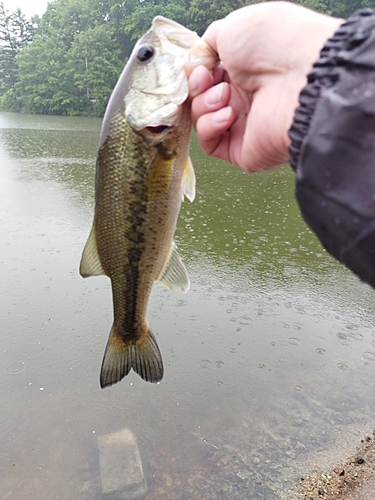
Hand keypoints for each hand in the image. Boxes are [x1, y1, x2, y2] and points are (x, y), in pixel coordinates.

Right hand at [189, 2, 342, 171]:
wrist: (301, 77)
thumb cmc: (276, 45)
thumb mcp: (234, 28)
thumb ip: (209, 42)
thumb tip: (198, 60)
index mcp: (245, 70)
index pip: (206, 78)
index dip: (197, 73)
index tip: (200, 67)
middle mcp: (245, 98)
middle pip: (201, 99)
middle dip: (198, 88)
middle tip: (207, 79)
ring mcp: (244, 125)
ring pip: (202, 120)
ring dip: (205, 105)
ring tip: (226, 95)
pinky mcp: (243, 150)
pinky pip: (210, 144)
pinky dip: (210, 127)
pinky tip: (228, 114)